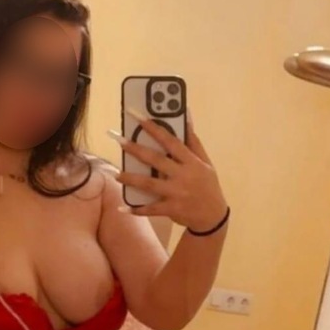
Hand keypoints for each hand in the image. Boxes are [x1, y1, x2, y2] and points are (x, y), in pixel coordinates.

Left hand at [113, 110, 228, 231]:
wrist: (213, 215)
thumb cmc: (207, 185)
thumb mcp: (205, 162)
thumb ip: (193, 141)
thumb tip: (186, 114)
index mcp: (191, 161)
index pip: (171, 141)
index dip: (154, 128)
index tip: (138, 117)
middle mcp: (183, 175)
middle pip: (156, 160)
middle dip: (136, 150)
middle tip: (119, 141)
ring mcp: (176, 193)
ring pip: (149, 184)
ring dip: (130, 179)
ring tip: (115, 175)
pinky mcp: (171, 209)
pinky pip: (150, 209)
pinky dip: (136, 209)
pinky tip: (122, 208)